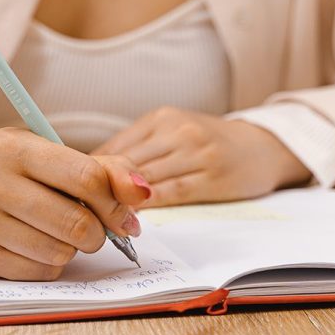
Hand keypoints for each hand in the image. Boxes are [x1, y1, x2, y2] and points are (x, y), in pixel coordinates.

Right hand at [0, 128, 150, 280]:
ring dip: (72, 249)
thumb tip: (143, 193)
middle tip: (94, 230)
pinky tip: (36, 246)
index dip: (115, 202)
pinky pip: (38, 271)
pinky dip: (50, 263)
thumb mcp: (58, 158)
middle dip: (97, 232)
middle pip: (76, 222)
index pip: (85, 177)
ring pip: (59, 251)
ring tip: (57, 233)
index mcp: (14, 146)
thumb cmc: (24, 174)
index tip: (125, 215)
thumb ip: (107, 170)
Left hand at [92, 107, 310, 207]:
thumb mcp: (174, 132)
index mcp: (161, 117)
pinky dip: (149, 204)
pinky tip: (131, 215)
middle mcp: (178, 130)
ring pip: (146, 177)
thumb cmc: (210, 143)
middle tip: (73, 207)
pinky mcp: (213, 176)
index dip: (90, 170)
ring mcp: (197, 152)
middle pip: (127, 161)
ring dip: (119, 198)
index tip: (69, 189)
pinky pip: (173, 192)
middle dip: (99, 186)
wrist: (264, 146)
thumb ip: (139, 148)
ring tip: (95, 216)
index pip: (116, 146)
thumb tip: (91, 170)